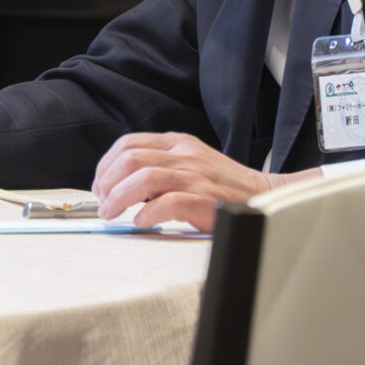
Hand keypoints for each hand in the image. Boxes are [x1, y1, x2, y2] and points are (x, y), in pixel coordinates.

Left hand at [91, 132, 295, 230]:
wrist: (264, 197)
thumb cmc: (224, 186)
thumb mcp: (191, 162)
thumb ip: (161, 164)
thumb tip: (120, 183)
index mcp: (178, 143)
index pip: (129, 143)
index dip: (106, 164)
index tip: (100, 184)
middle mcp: (185, 155)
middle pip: (130, 159)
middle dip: (107, 182)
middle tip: (102, 203)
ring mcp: (196, 176)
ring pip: (144, 178)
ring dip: (119, 197)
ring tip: (112, 213)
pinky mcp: (206, 200)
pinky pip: (168, 202)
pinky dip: (148, 213)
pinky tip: (142, 221)